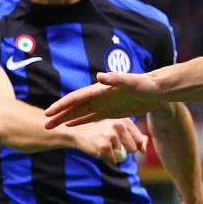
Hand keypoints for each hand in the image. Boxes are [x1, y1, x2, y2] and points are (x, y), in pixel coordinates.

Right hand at [44, 71, 163, 128]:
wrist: (157, 89)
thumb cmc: (145, 85)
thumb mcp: (131, 82)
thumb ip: (115, 79)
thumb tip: (98, 76)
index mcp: (100, 90)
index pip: (76, 98)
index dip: (62, 106)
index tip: (48, 114)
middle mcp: (99, 96)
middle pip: (74, 107)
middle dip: (59, 115)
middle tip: (45, 126)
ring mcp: (104, 104)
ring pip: (80, 112)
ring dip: (66, 119)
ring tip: (52, 127)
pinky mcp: (111, 112)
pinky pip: (91, 117)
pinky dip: (80, 121)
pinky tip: (71, 125)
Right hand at [69, 118, 145, 165]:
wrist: (78, 130)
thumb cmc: (101, 129)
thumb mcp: (119, 128)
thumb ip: (135, 136)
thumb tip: (144, 149)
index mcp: (125, 120)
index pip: (140, 139)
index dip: (134, 146)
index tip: (123, 143)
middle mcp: (120, 126)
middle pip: (133, 149)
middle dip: (125, 151)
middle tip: (112, 145)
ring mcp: (111, 135)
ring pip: (123, 155)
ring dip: (115, 155)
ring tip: (104, 145)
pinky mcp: (104, 146)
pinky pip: (114, 160)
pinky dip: (108, 159)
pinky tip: (100, 150)